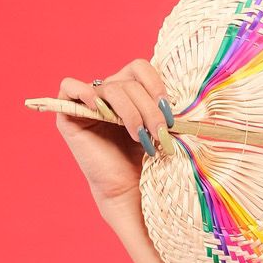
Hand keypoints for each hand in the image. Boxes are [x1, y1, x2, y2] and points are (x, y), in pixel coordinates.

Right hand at [54, 59, 175, 209]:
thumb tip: (193, 97)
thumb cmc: (149, 166)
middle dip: (149, 106)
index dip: (156, 84)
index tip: (170, 111)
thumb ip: (168, 109)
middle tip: (160, 132)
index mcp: (132, 94)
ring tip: (140, 135)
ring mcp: (88, 105)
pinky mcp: (69, 115)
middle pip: (129, 80)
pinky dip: (83, 92)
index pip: (141, 69)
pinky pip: (69, 86)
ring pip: (111, 88)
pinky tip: (100, 111)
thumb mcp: (165, 131)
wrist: (130, 193)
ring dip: (131, 111)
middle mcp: (110, 96)